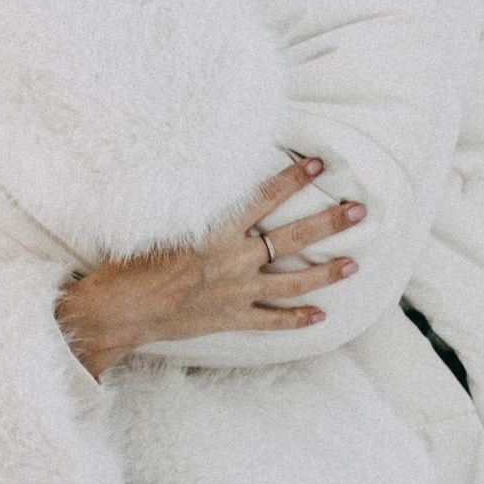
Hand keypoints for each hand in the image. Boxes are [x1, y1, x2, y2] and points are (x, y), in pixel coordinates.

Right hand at [56, 157, 362, 379]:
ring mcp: (238, 292)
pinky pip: (272, 320)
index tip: (318, 163)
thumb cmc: (132, 261)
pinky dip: (296, 319)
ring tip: (353, 264)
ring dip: (326, 273)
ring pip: (293, 282)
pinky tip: (320, 316)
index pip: (265, 197)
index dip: (293, 178)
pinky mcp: (232, 318)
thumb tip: (201, 177)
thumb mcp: (159, 222)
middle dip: (329, 222)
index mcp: (219, 231)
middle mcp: (236, 260)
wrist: (123, 309)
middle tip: (359, 211)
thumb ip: (190, 204)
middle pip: (293, 238)